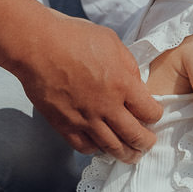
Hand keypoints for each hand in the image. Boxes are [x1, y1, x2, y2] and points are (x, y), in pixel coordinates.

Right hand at [10, 12, 160, 162]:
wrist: (37, 44)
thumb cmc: (73, 36)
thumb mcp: (111, 42)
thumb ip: (128, 66)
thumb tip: (135, 85)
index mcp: (122, 84)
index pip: (150, 112)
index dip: (156, 115)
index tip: (153, 114)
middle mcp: (106, 106)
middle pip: (135, 136)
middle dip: (146, 142)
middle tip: (148, 143)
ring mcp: (84, 119)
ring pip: (112, 148)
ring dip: (125, 154)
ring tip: (130, 155)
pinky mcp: (64, 124)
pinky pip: (84, 147)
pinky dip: (96, 150)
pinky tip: (99, 145)